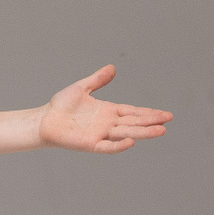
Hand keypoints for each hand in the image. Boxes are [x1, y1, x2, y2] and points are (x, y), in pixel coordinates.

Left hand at [38, 65, 171, 152]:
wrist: (43, 120)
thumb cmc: (61, 106)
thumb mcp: (81, 88)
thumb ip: (97, 79)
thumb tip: (113, 68)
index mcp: (108, 111)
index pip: (133, 112)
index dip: (149, 113)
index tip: (166, 114)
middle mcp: (108, 124)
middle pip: (134, 122)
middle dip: (151, 121)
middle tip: (169, 120)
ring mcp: (100, 134)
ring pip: (126, 133)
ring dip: (143, 133)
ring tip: (161, 131)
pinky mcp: (90, 144)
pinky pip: (107, 146)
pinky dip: (118, 145)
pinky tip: (131, 141)